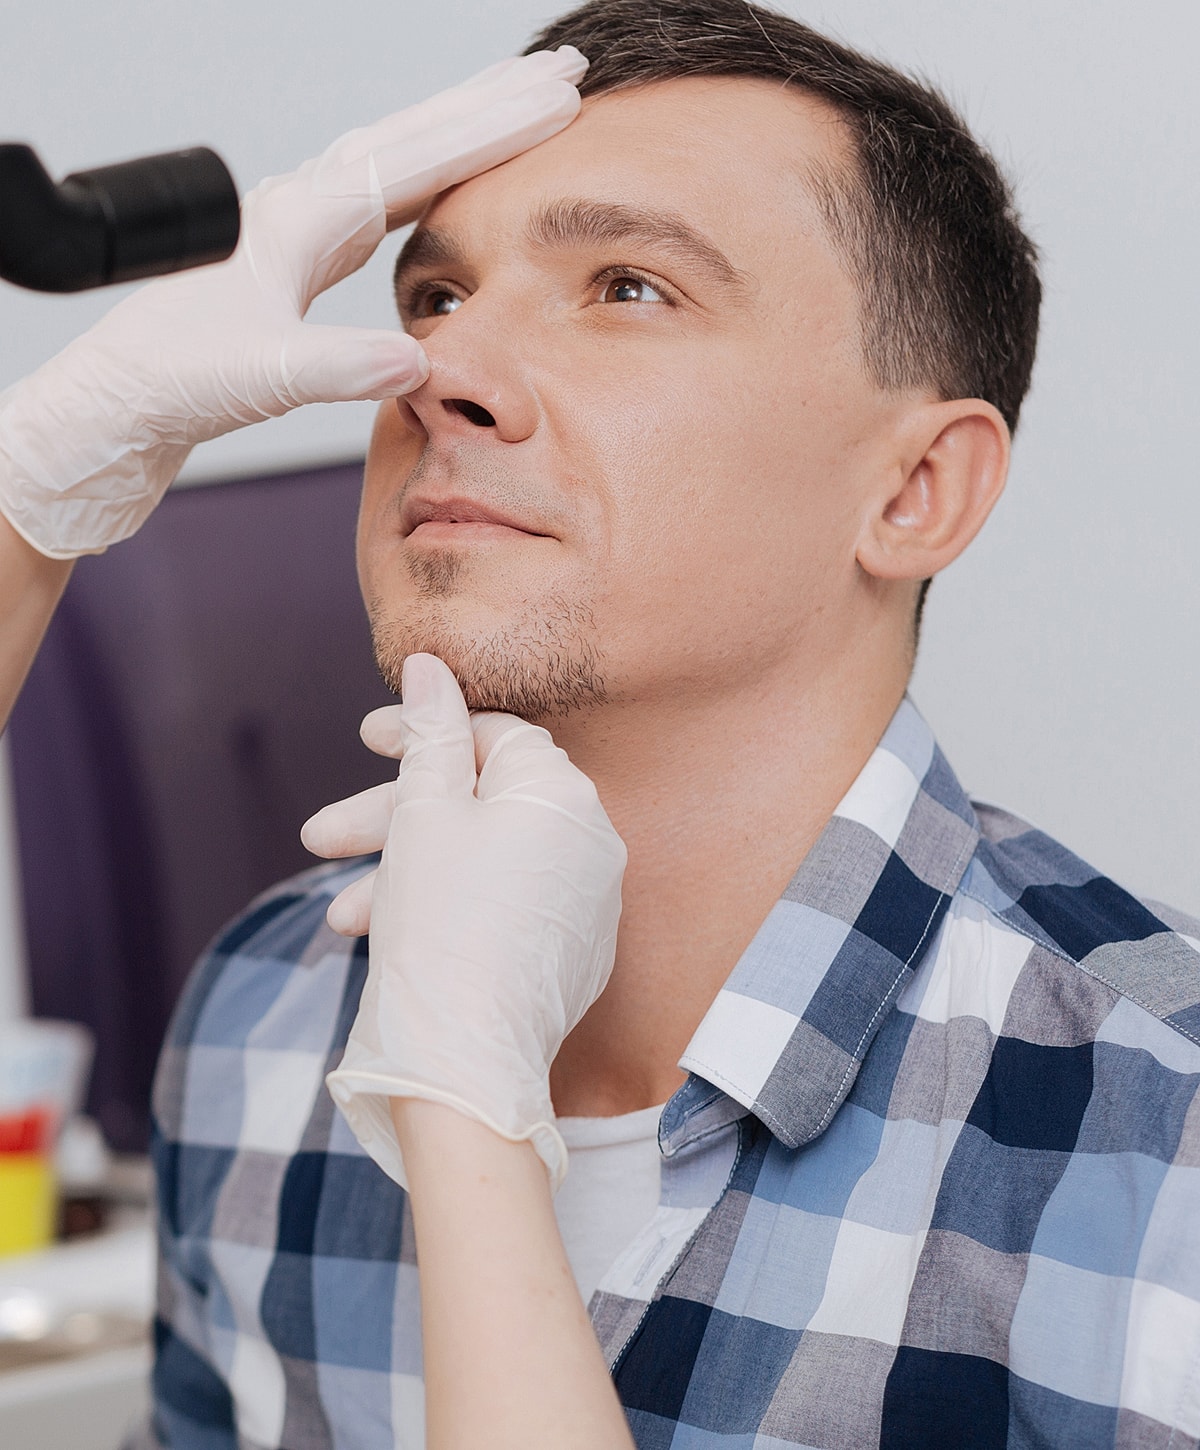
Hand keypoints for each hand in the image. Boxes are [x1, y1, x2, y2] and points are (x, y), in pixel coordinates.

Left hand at [0, 48, 584, 557]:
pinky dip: (429, 180)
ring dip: (463, 134)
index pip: (415, 157)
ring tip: (518, 110)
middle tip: (561, 74)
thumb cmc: (175, 380)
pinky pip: (382, 201)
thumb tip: (420, 361)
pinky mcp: (299, 261)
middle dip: (491, 105)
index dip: (491, 128)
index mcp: (300, 218)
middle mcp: (302, 209)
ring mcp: (300, 230)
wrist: (121, 405)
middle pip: (414, 136)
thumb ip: (339, 366)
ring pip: (399, 159)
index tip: (554, 98)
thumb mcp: (262, 375)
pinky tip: (446, 186)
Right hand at [317, 654, 625, 1191]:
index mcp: (562, 794)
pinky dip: (445, 910)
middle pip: (478, 803)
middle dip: (391, 817)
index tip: (365, 740)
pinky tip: (385, 937)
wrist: (467, 1066)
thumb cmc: (441, 928)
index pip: (491, 735)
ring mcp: (586, 901)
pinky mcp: (571, 950)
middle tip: (318, 837)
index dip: (422, 732)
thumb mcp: (425, 814)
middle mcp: (590, 840)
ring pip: (480, 861)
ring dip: (404, 875)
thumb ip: (430, 733)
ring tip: (341, 918)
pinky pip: (501, 906)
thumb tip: (428, 664)